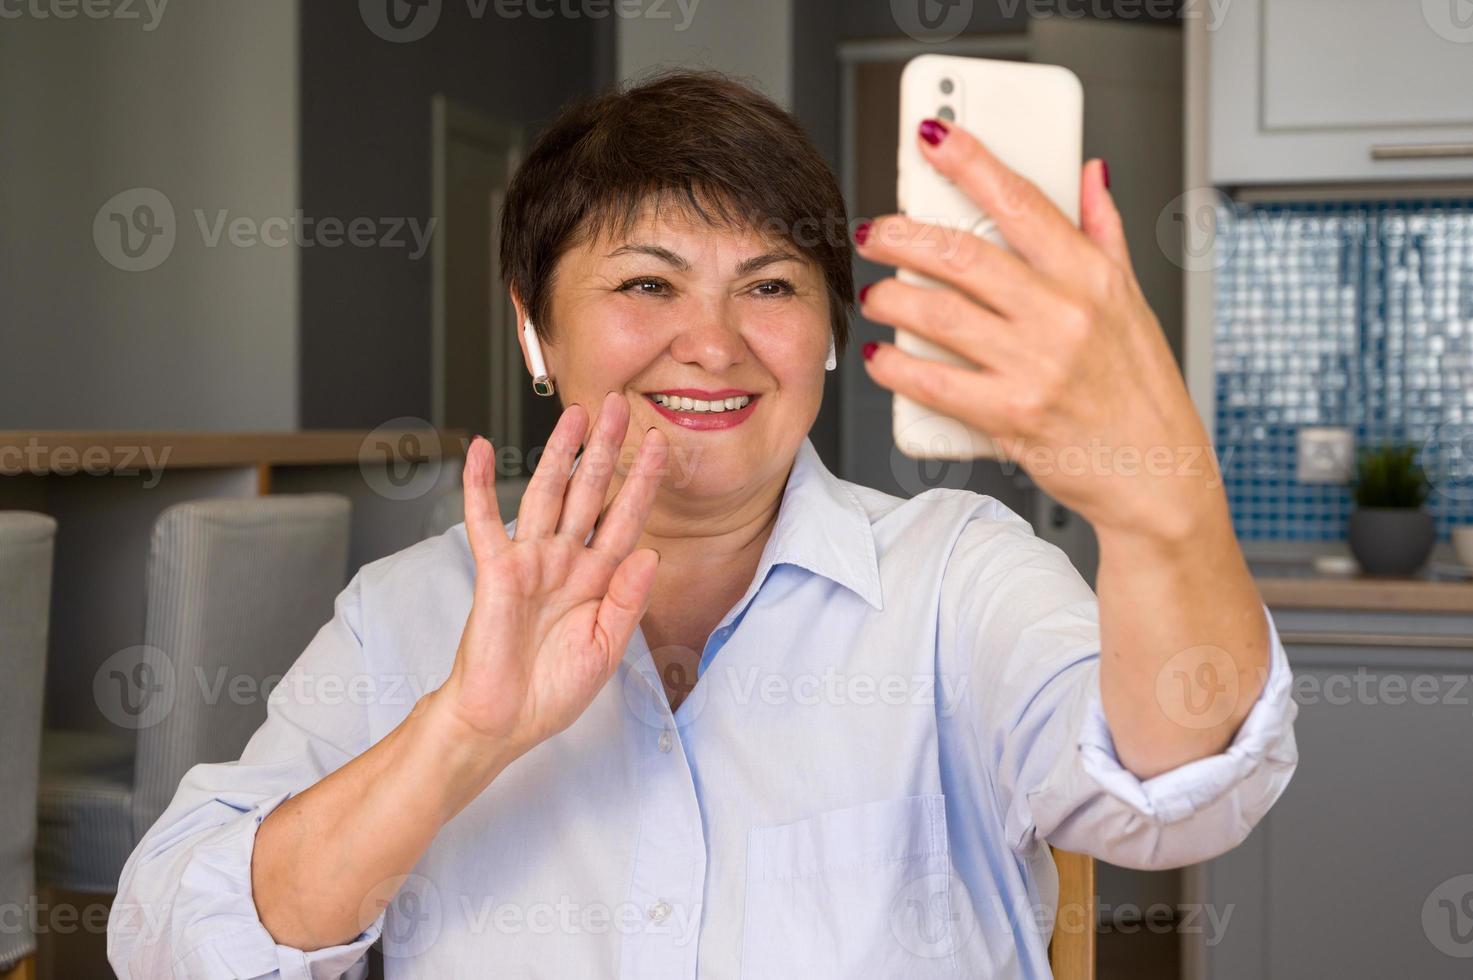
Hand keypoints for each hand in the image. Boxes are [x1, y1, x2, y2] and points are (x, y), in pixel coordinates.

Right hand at [435, 392, 666, 755]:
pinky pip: (484, 520)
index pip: (627, 518)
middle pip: (590, 492)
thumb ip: (628, 602)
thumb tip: (650, 554)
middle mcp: (566, 561)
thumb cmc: (553, 692)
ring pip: (547, 494)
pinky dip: (478, 484)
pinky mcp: (495, 571)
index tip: (661, 444)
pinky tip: (478, 449)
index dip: (644, 481)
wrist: (504, 721)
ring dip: (559, 452)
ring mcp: (530, 562)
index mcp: (599, 580)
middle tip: (619, 405)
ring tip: (573, 413)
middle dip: (606, 448)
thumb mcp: (606, 650)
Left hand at [857, 120, 1225, 545]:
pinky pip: (934, 382)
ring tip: (876, 295)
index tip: (933, 137)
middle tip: (875, 233)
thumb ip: (1104, 232)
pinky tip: (882, 356)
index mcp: (1092, 276)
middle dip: (902, 237)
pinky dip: (897, 367)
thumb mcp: (1133, 301)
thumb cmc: (1141, 390)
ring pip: (937, 314)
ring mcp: (1036, 366)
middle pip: (961, 254)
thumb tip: (1090, 172)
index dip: (970, 162)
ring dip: (891, 299)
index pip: (1022, 200)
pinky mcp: (1012, 416)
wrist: (1156, 475)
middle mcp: (1064, 314)